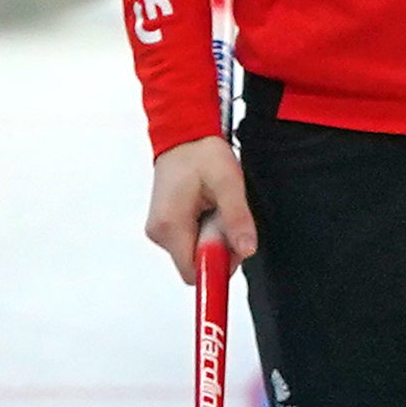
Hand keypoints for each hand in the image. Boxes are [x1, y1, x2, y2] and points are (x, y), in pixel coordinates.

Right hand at [145, 136, 256, 283]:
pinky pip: (190, 240)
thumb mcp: (228, 183)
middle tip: (226, 214)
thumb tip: (246, 249)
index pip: (194, 271)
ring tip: (216, 205)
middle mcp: (159, 232)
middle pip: (195, 263)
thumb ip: (237, 218)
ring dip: (213, 236)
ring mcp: (160, 229)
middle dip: (219, 247)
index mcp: (170, 226)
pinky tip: (208, 207)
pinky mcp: (165, 224)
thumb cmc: (203, 154)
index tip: (234, 243)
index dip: (218, 264)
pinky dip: (205, 229)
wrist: (184, 135)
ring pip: (194, 252)